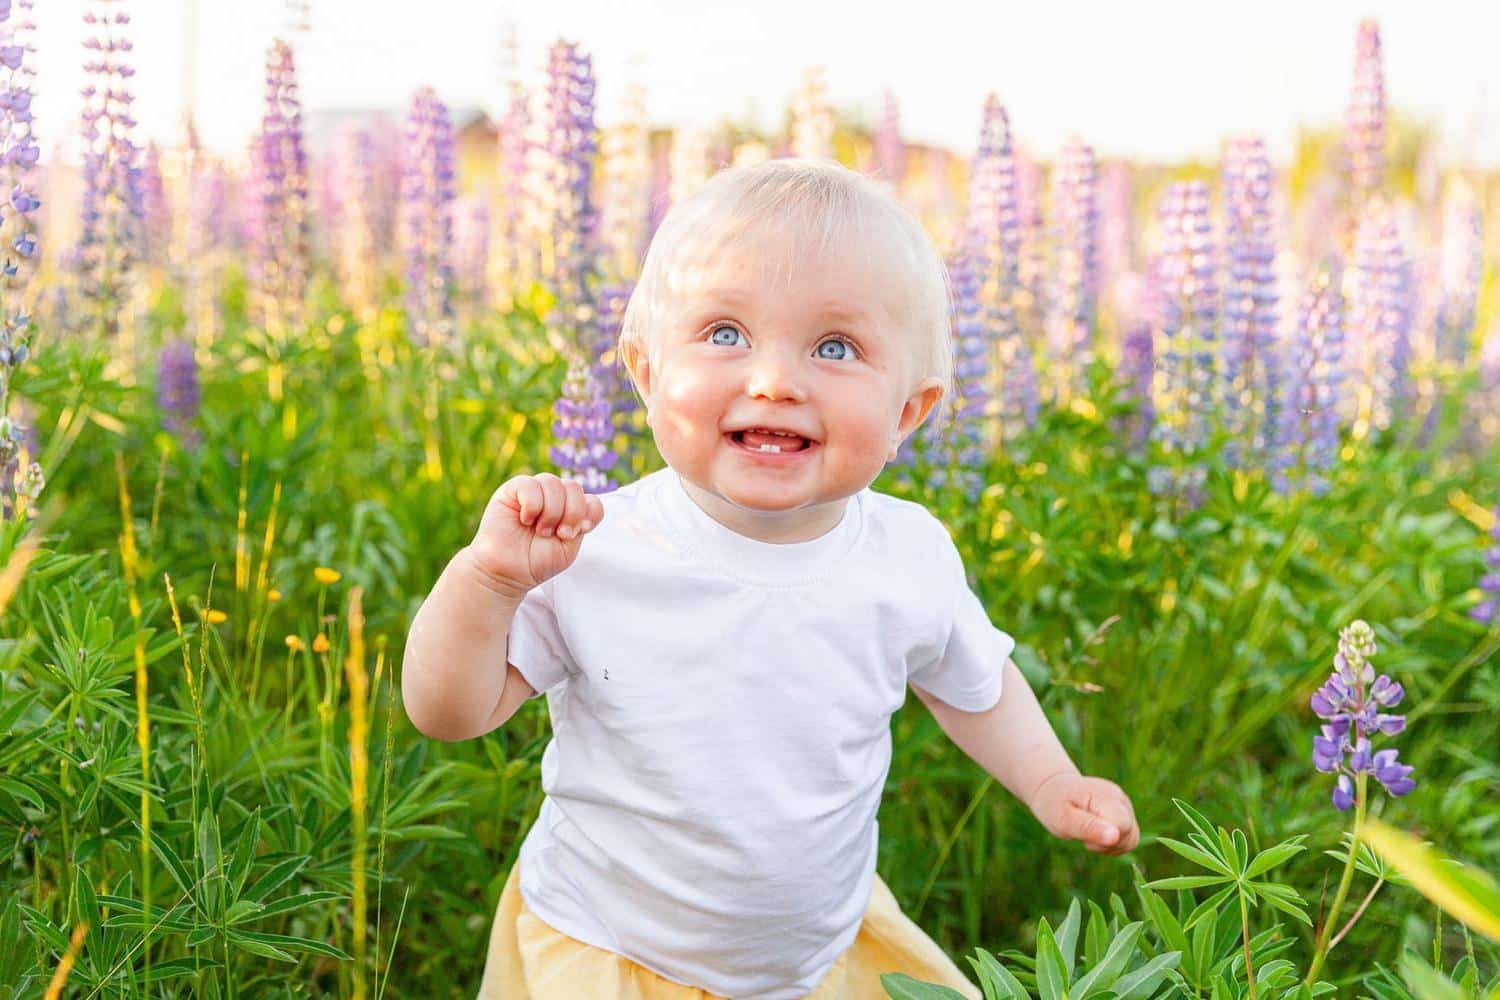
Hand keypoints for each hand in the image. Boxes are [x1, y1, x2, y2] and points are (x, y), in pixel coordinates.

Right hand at [466, 473, 605, 600]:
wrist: (507, 572)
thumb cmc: (536, 561)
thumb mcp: (568, 547)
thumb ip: (581, 524)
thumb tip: (588, 501)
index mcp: (570, 511)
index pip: (591, 500)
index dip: (588, 514)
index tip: (576, 533)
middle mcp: (554, 497)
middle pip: (574, 487)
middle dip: (571, 513)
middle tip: (558, 534)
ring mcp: (534, 491)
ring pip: (553, 483)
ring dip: (551, 511)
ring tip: (540, 530)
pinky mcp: (512, 490)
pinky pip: (530, 484)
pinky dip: (532, 504)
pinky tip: (525, 519)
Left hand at [1029, 772, 1138, 854]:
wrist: (1054, 790)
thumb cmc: (1055, 805)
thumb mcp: (1064, 819)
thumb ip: (1089, 827)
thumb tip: (1115, 836)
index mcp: (1105, 795)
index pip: (1122, 826)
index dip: (1104, 839)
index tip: (1083, 835)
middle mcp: (1120, 798)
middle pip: (1130, 834)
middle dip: (1106, 844)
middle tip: (1083, 835)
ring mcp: (1125, 805)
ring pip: (1131, 839)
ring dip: (1110, 846)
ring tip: (1088, 834)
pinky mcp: (1125, 813)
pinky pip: (1128, 838)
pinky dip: (1113, 844)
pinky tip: (1095, 835)